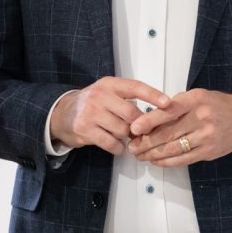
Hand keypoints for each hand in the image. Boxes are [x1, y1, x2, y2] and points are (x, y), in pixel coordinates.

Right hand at [49, 77, 170, 155]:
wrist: (63, 113)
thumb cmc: (93, 104)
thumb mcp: (109, 93)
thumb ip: (128, 100)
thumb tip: (156, 114)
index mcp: (109, 84)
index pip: (135, 87)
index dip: (153, 95)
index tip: (168, 103)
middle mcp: (99, 95)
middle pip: (132, 114)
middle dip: (139, 126)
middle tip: (140, 131)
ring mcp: (91, 112)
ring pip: (123, 130)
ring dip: (126, 137)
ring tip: (120, 135)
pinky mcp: (85, 129)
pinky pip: (112, 143)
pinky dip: (117, 148)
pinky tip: (114, 144)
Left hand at [127, 89, 231, 166]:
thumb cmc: (215, 105)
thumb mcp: (195, 96)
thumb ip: (174, 106)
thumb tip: (148, 120)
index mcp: (195, 100)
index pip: (168, 111)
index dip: (149, 121)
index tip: (134, 128)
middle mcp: (201, 118)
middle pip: (169, 133)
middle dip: (147, 142)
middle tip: (132, 146)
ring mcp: (207, 136)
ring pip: (174, 149)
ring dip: (154, 154)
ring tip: (140, 155)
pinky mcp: (210, 151)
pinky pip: (184, 159)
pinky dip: (168, 162)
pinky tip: (157, 161)